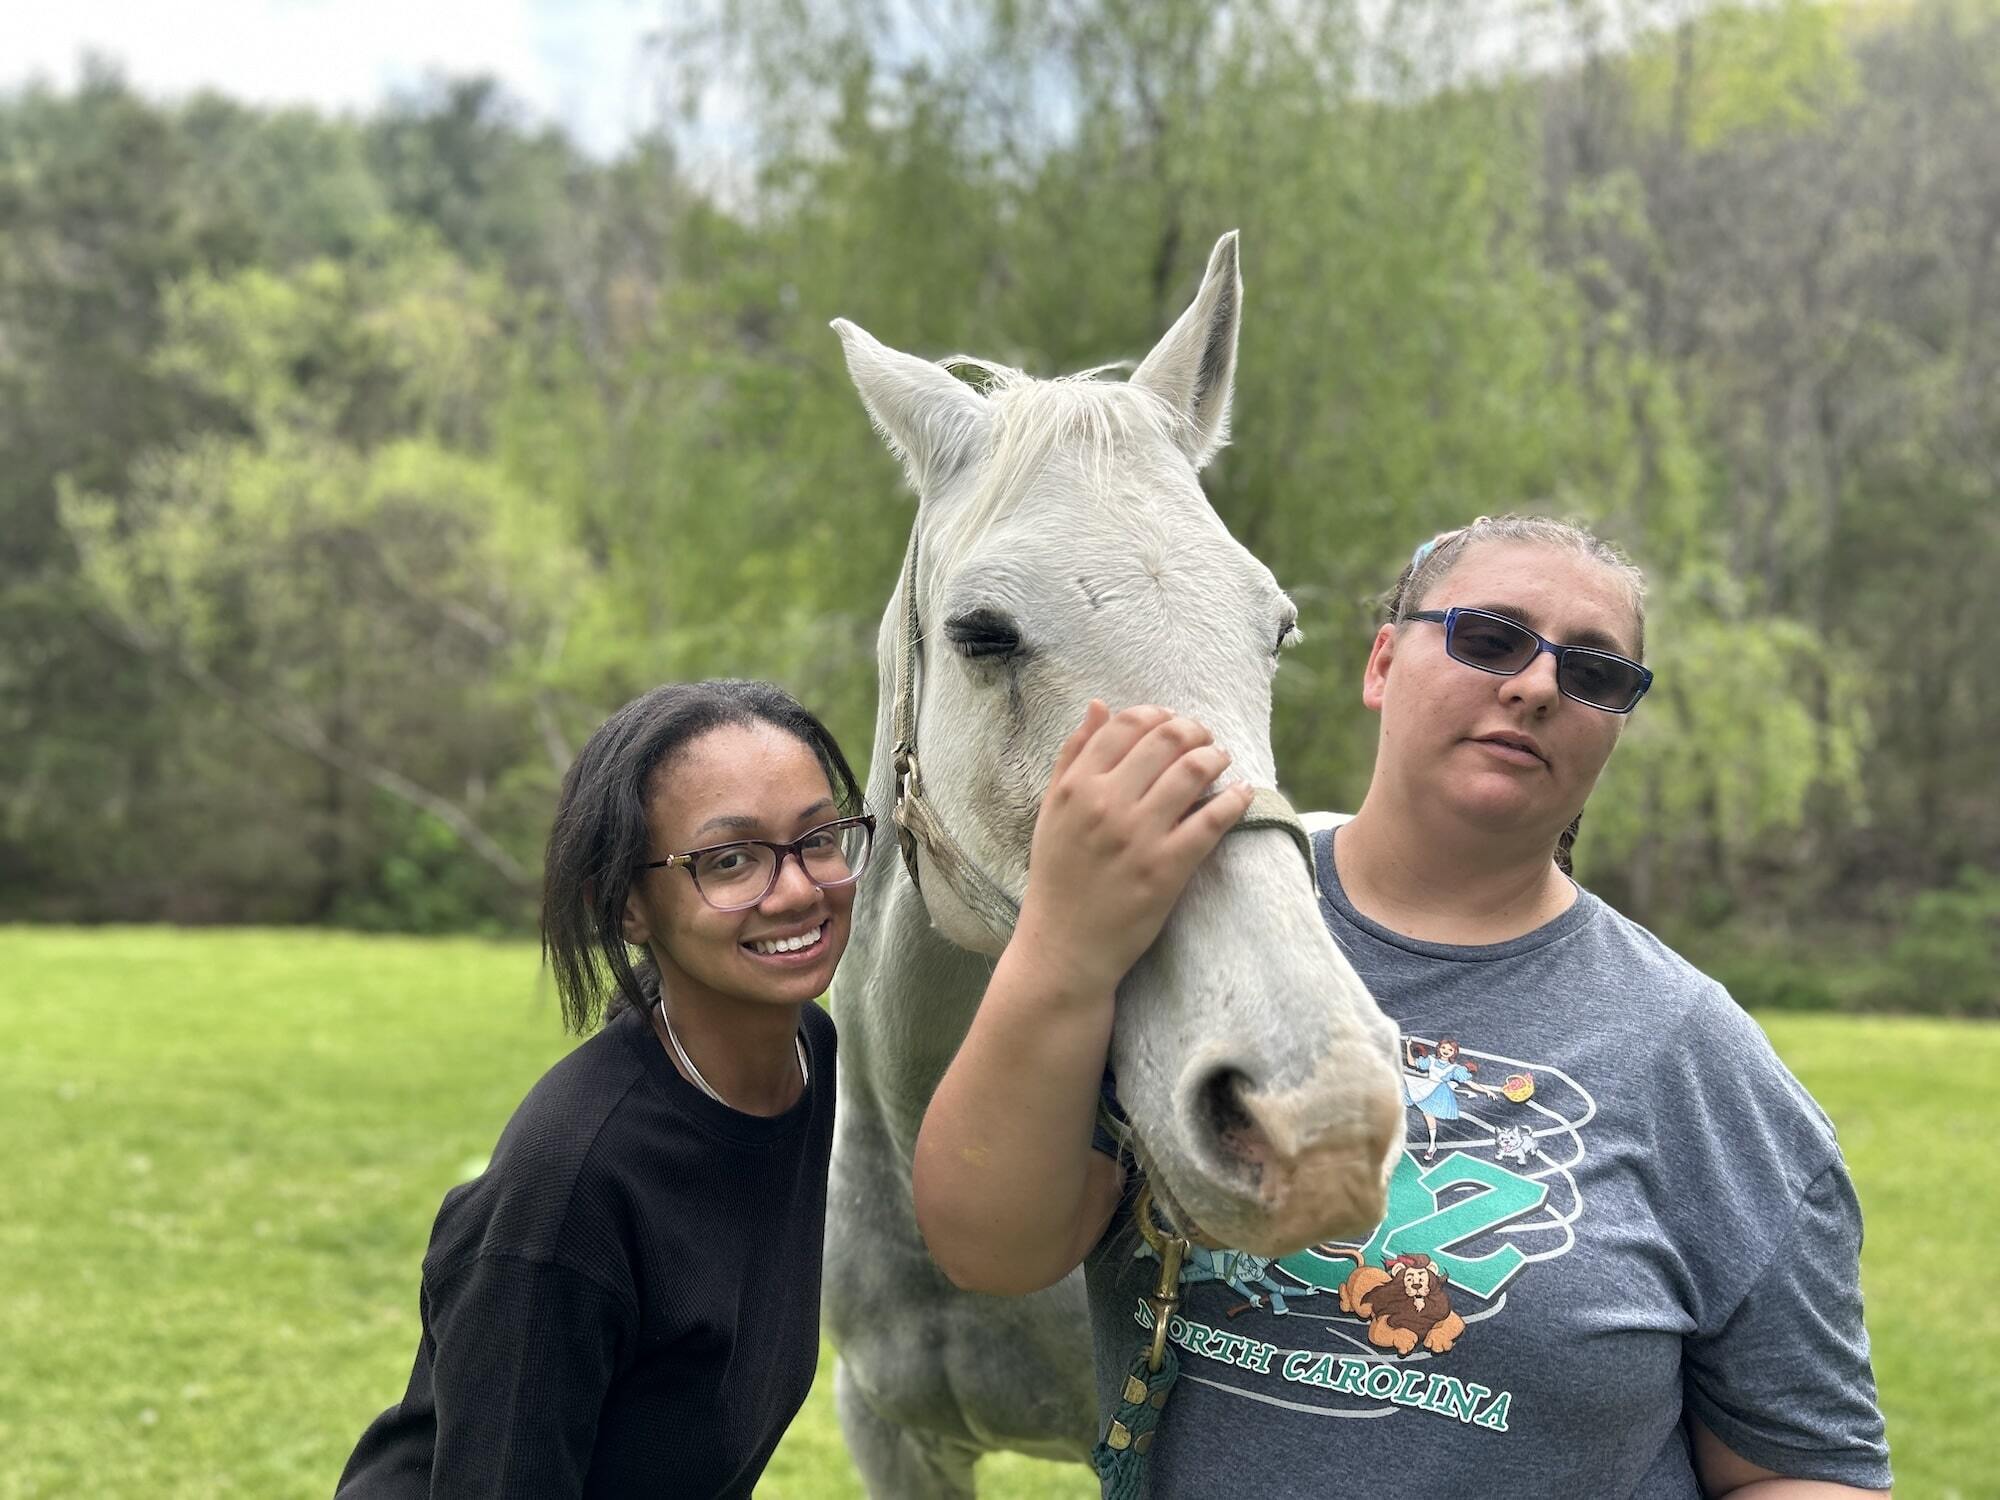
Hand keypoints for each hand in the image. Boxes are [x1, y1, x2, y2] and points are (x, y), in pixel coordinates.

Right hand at [1013, 701, 1254, 1002]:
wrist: (1065, 946)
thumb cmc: (1059, 876)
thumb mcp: (1052, 810)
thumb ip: (1073, 755)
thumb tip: (1099, 705)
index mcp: (1076, 786)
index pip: (1127, 725)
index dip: (1156, 714)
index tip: (1170, 722)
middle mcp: (1106, 804)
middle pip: (1166, 740)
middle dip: (1193, 731)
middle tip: (1204, 739)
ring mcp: (1139, 836)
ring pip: (1193, 771)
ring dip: (1216, 757)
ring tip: (1221, 760)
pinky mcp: (1167, 868)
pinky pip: (1212, 819)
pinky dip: (1235, 799)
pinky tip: (1243, 793)